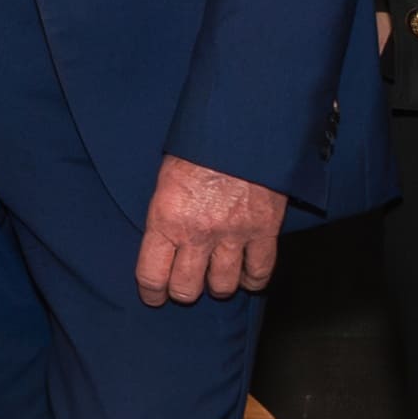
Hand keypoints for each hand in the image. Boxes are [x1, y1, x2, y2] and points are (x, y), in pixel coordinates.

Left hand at [134, 153, 285, 308]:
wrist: (243, 123)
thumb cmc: (200, 145)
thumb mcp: (166, 178)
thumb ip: (164, 215)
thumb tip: (161, 244)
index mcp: (167, 218)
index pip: (152, 276)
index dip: (152, 293)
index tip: (155, 295)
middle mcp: (198, 233)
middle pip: (187, 289)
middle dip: (184, 290)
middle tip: (185, 282)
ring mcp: (234, 234)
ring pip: (223, 287)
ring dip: (217, 285)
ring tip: (216, 275)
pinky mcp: (265, 230)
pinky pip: (259, 272)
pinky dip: (253, 279)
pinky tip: (246, 274)